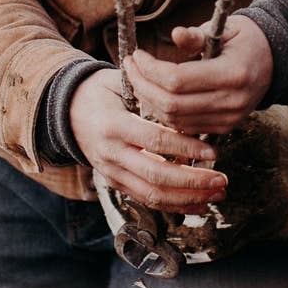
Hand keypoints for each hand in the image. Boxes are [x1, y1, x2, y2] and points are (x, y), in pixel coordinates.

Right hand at [70, 68, 227, 213]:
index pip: (155, 141)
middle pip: (156, 177)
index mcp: (113, 125)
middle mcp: (111, 154)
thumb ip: (146, 90)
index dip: (186, 149)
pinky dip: (174, 206)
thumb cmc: (99, 91)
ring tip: (216, 194)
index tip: (213, 152)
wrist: (66, 112)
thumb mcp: (117, 82)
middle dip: (193, 182)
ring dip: (188, 199)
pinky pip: (147, 200)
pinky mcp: (115, 183)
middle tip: (222, 180)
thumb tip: (183, 93)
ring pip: (152, 196)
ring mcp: (111, 172)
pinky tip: (198, 204)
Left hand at [123, 15, 272, 135]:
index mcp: (233, 73)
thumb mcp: (224, 28)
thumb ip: (198, 35)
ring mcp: (230, 119)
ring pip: (174, 120)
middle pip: (171, 104)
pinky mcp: (225, 127)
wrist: (274, 61)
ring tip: (136, 78)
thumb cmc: (244, 39)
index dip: (150, 70)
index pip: (178, 80)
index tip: (136, 55)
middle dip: (143, 85)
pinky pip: (184, 127)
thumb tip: (175, 34)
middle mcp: (232, 102)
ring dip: (149, 101)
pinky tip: (153, 94)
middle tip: (129, 66)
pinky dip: (163, 113)